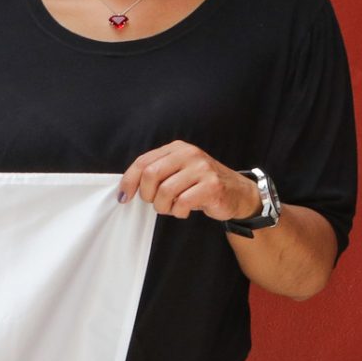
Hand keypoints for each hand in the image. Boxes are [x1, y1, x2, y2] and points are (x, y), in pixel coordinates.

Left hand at [118, 141, 260, 220]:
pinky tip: (185, 210)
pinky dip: (179, 212)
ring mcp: (202, 169)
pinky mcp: (212, 186)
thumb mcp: (177, 173)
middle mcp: (189, 154)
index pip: (143, 162)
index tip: (124, 197)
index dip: (128, 181)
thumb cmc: (200, 185)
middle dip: (147, 195)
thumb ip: (155, 174)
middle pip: (150, 175)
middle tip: (156, 202)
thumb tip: (125, 188)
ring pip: (164, 192)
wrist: (237, 193)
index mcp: (177, 148)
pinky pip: (182, 203)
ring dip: (163, 207)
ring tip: (173, 207)